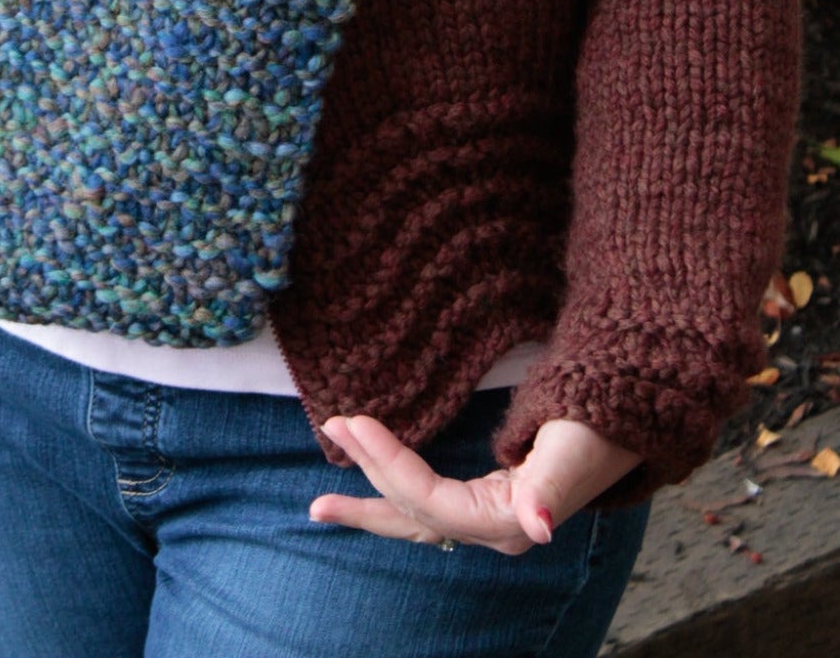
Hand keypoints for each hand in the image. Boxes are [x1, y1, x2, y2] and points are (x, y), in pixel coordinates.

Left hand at [310, 414, 640, 554]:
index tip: (353, 421)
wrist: (627, 417)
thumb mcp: (574, 449)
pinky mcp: (487, 502)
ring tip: (320, 503)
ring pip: (415, 518)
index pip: (428, 498)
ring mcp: (489, 520)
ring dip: (370, 498)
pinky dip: (395, 501)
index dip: (388, 463)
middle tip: (328, 432)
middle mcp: (493, 529)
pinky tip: (370, 499)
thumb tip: (538, 529)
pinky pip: (428, 509)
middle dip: (366, 479)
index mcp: (508, 521)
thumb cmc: (600, 424)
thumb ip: (551, 488)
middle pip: (412, 514)